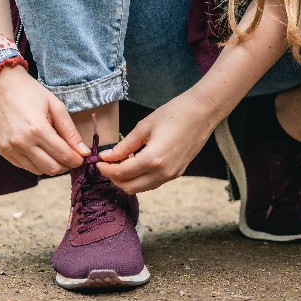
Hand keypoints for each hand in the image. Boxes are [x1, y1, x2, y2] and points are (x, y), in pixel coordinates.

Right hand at [0, 66, 89, 175]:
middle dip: (65, 165)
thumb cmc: (30, 93)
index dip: (77, 160)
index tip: (81, 157)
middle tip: (69, 155)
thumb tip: (83, 152)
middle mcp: (22, 143)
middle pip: (52, 169)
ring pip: (38, 171)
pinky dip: (35, 163)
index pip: (64, 156)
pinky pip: (24, 166)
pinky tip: (38, 149)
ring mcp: (10, 148)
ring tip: (53, 151)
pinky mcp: (2, 151)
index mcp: (38, 130)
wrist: (0, 85)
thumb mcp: (56, 106)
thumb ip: (70, 131)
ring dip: (50, 165)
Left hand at [97, 92, 217, 193]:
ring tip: (120, 163)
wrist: (202, 112)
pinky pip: (153, 183)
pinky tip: (136, 162)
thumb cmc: (174, 113)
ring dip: (127, 180)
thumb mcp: (144, 127)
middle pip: (130, 187)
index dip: (106, 169)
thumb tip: (107, 157)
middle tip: (106, 164)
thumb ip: (124, 146)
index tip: (97, 162)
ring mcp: (172, 176)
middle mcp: (163, 173)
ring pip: (141, 188)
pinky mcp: (177, 173)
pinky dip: (140, 178)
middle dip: (114, 178)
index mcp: (153, 160)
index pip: (121, 173)